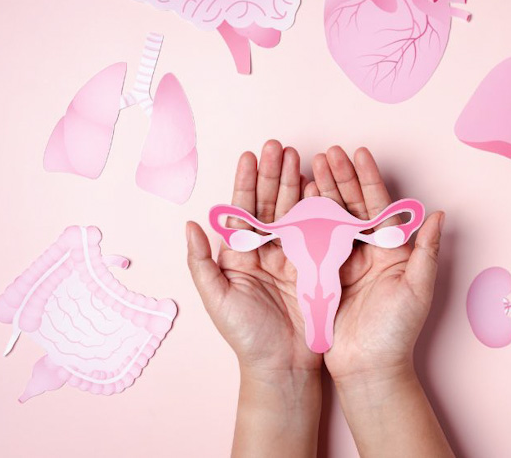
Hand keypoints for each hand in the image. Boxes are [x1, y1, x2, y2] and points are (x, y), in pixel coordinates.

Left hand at [186, 140, 321, 374]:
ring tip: (299, 157)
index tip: (250, 156)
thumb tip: (190, 224)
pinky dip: (319, 207)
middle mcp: (266, 250)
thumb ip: (201, 262)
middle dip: (274, 174)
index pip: (243, 209)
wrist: (283, 366)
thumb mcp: (216, 299)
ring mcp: (293, 256)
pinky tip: (320, 186)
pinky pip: (317, 231)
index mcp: (241, 255)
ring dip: (296, 183)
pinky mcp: (316, 265)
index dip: (247, 182)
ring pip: (294, 211)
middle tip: (278, 146)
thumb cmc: (245, 336)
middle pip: (270, 204)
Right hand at [304, 146, 444, 383]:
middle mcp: (366, 251)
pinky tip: (298, 199)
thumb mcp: (417, 289)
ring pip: (330, 218)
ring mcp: (343, 262)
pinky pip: (312, 241)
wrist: (368, 368)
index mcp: (390, 250)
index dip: (368, 178)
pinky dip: (305, 219)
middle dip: (340, 177)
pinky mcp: (322, 275)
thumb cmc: (397, 332)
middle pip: (352, 205)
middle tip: (327, 152)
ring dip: (322, 191)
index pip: (379, 205)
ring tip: (310, 165)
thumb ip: (427, 251)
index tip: (358, 153)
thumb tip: (439, 214)